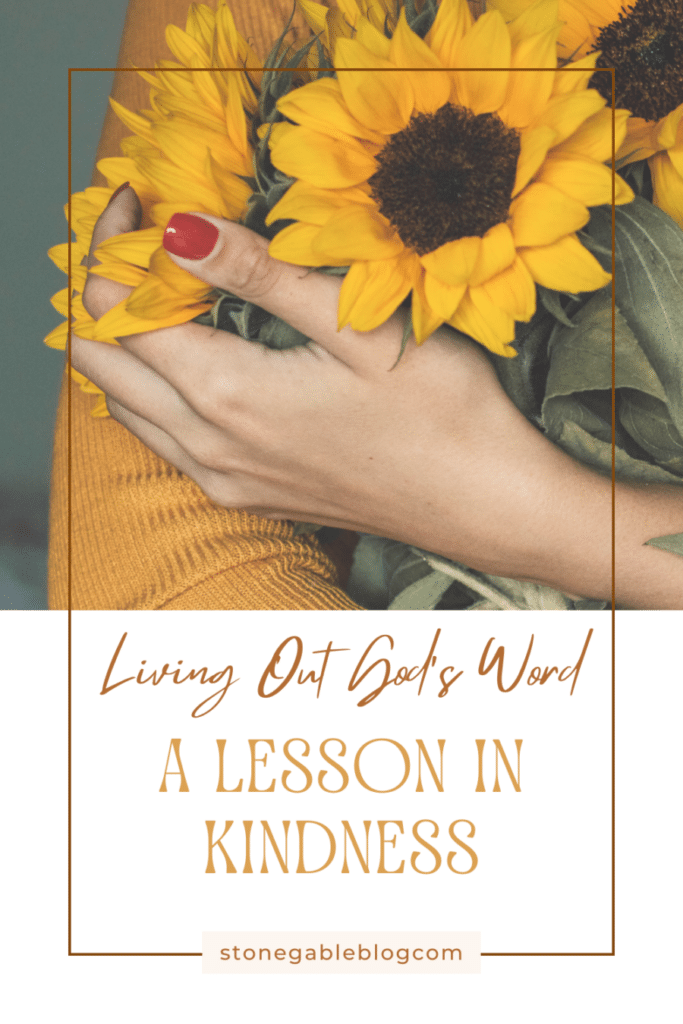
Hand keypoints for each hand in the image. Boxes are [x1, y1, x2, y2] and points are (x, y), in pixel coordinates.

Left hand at [72, 187, 682, 607]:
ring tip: (171, 292)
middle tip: (147, 242)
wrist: (484, 505)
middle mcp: (207, 446)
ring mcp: (222, 479)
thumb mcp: (356, 327)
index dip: (114, 247)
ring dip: (127, 344)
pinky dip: (154, 390)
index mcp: (228, 394)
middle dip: (106, 291)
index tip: (142, 200)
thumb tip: (180, 230)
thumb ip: (261, 275)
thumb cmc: (441, 411)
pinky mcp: (243, 496)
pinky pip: (163, 439)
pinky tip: (196, 361)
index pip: (119, 311)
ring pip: (125, 405)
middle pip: (102, 363)